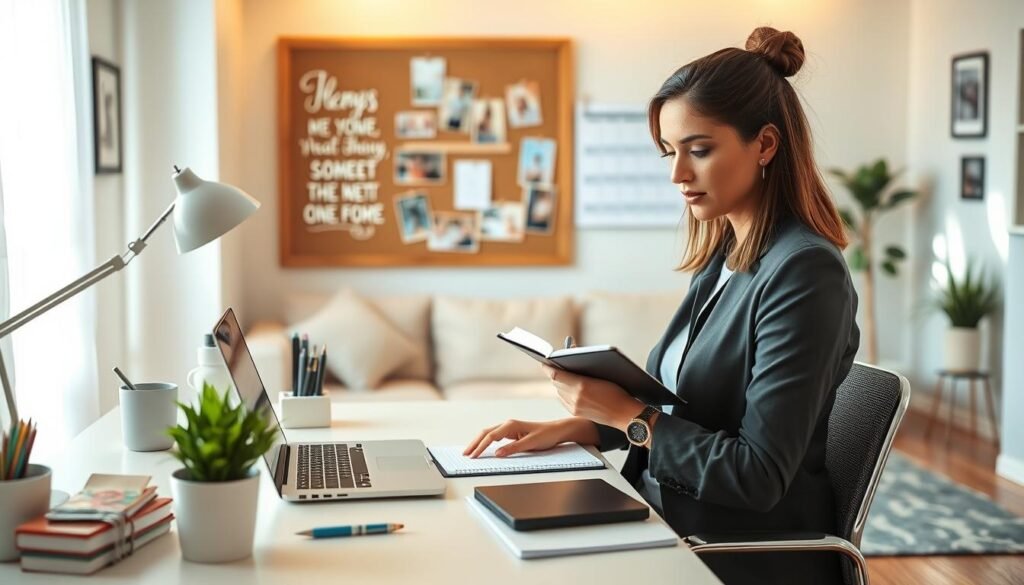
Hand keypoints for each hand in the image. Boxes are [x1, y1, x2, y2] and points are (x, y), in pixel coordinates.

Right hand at [463, 418, 592, 457]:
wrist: (557, 430)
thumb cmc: (547, 435)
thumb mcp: (532, 443)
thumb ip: (514, 448)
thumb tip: (498, 454)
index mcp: (511, 425)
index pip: (491, 436)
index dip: (480, 447)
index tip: (473, 456)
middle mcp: (508, 425)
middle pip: (485, 433)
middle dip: (474, 443)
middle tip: (466, 454)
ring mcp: (509, 428)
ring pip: (489, 434)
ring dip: (479, 442)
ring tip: (470, 452)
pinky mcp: (512, 433)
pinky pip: (495, 437)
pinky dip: (486, 442)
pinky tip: (483, 448)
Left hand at [541, 365, 645, 430]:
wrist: (624, 414)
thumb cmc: (617, 391)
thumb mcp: (602, 374)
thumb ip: (585, 365)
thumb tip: (572, 350)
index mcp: (581, 386)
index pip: (556, 375)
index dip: (548, 367)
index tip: (544, 361)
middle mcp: (575, 397)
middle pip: (555, 383)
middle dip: (554, 374)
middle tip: (552, 365)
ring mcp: (574, 407)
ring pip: (558, 392)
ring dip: (558, 383)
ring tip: (560, 375)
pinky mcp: (575, 413)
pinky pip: (563, 400)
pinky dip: (563, 392)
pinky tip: (567, 387)